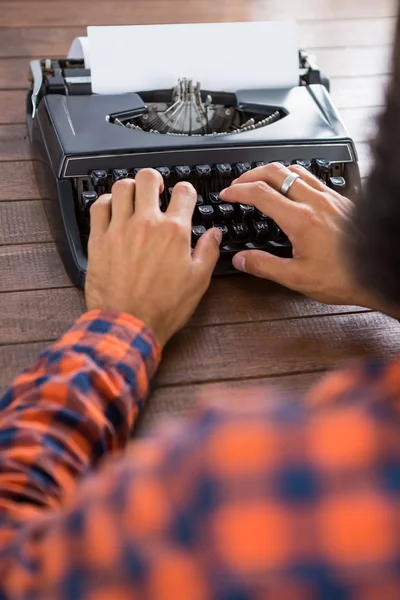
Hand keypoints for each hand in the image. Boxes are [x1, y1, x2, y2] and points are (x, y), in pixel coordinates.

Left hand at [85, 169, 221, 346]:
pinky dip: (106, 202)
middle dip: (155, 180)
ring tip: (134, 198)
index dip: (186, 191)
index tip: (184, 197)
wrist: (129, 324)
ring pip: (121, 187)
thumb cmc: (163, 307)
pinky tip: (112, 210)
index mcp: (174, 232)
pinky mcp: (99, 240)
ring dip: (130, 188)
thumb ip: (208, 251)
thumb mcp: (198, 281)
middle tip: (156, 191)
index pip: (184, 192)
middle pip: (148, 179)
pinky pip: (99, 207)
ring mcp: (120, 229)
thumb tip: (215, 234)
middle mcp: (146, 224)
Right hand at [220, 162, 374, 307]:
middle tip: (239, 184)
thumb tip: (241, 259)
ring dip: (273, 172)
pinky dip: (295, 177)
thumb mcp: (297, 278)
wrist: (378, 274)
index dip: (238, 190)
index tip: (227, 193)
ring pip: (295, 169)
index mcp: (301, 219)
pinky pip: (313, 178)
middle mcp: (315, 202)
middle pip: (275, 171)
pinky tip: (293, 190)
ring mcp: (330, 198)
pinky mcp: (341, 200)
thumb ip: (264, 266)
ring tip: (261, 182)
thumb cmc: (344, 277)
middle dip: (251, 174)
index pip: (260, 193)